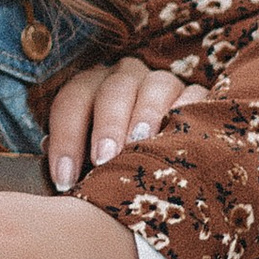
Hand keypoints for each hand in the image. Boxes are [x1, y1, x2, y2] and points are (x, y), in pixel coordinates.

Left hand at [42, 52, 191, 194]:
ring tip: (141, 144)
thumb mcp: (90, 162)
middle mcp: (125, 78)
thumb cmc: (115, 163)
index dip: (65, 139)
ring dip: (146, 115)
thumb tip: (62, 179)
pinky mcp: (196, 94)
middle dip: (107, 125)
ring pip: (154, 87)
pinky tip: (183, 137)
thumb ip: (75, 164)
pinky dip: (188, 112)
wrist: (166, 159)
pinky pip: (195, 96)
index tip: (64, 180)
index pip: (71, 102)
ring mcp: (162, 83)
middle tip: (104, 159)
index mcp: (91, 89)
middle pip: (113, 90)